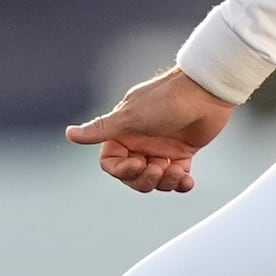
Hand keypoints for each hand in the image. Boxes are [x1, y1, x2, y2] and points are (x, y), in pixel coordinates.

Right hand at [66, 66, 235, 193]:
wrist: (206, 92)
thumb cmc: (166, 100)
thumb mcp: (129, 117)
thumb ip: (101, 129)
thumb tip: (69, 134)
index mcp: (123, 133)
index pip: (111, 163)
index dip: (122, 170)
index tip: (137, 163)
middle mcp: (139, 142)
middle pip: (132, 176)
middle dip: (145, 179)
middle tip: (158, 168)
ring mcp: (160, 149)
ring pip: (155, 180)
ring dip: (165, 182)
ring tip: (176, 170)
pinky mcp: (182, 153)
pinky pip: (176, 177)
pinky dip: (181, 183)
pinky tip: (187, 180)